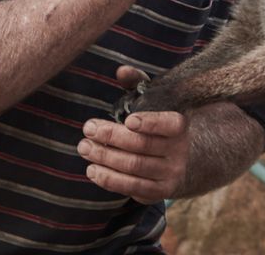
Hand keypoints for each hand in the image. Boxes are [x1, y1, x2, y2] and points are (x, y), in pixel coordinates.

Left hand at [77, 66, 190, 203]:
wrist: (180, 159)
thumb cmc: (158, 123)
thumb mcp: (153, 99)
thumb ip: (136, 83)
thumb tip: (120, 71)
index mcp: (179, 125)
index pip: (168, 124)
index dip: (150, 123)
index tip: (128, 120)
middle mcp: (179, 151)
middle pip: (143, 146)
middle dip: (112, 137)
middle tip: (88, 130)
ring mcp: (170, 174)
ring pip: (135, 167)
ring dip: (106, 158)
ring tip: (84, 148)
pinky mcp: (159, 192)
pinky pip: (132, 188)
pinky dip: (110, 180)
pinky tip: (92, 170)